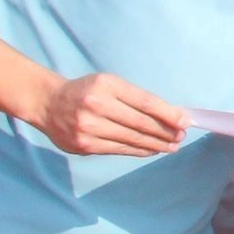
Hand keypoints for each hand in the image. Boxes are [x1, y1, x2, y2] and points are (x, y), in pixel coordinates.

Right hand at [34, 72, 187, 155]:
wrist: (48, 104)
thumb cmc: (86, 91)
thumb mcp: (109, 83)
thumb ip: (135, 98)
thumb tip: (170, 114)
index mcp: (106, 85)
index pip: (145, 102)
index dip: (168, 113)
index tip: (185, 121)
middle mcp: (96, 106)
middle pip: (141, 123)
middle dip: (166, 131)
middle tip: (181, 135)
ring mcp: (88, 127)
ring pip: (131, 139)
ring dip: (156, 144)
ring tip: (172, 145)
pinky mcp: (84, 145)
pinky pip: (119, 149)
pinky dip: (139, 150)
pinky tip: (152, 150)